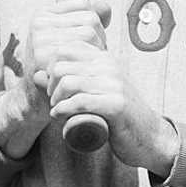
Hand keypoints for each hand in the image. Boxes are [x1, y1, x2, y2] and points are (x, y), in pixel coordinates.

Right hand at [0, 0, 106, 157]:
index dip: (94, 23)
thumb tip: (106, 7)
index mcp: (43, 15)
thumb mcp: (71, 42)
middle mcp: (39, 23)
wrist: (35, 101)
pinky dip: (90, 62)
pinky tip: (83, 73)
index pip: (83, 4)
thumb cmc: (59, 70)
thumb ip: (88, 22)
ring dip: (96, 51)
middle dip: (99, 39)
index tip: (90, 43)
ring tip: (87, 66)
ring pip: (89, 33)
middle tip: (92, 59)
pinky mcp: (44, 57)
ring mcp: (39, 39)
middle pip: (89, 19)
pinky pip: (83, 49)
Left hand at [45, 39, 178, 177]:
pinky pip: (79, 101)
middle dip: (49, 85)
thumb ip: (69, 80)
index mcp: (104, 58)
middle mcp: (109, 66)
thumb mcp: (94, 91)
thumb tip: (35, 74)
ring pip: (67, 82)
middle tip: (54, 101)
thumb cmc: (118, 115)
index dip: (50, 67)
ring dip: (55, 99)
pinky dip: (63, 109)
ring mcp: (114, 84)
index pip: (65, 48)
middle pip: (61, 65)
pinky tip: (58, 116)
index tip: (52, 86)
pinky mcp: (116, 105)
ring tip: (57, 109)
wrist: (150, 137)